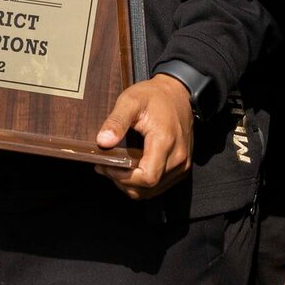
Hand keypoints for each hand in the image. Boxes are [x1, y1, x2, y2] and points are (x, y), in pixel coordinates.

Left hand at [96, 72, 192, 196]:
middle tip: (106, 167)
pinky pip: (160, 186)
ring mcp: (182, 165)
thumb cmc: (154, 96)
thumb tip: (103, 142)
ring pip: (153, 191)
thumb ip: (116, 121)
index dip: (123, 178)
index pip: (146, 178)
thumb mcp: (130, 101)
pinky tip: (131, 169)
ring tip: (116, 168)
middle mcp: (178, 158)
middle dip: (123, 182)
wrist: (178, 93)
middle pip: (147, 188)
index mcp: (165, 142)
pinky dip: (143, 184)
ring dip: (132, 185)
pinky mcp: (182, 167)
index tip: (107, 166)